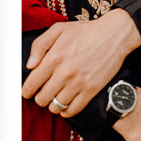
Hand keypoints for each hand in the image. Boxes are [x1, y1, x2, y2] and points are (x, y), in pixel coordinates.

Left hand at [21, 9, 140, 117]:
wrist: (114, 35)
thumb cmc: (85, 31)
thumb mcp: (58, 29)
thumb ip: (39, 45)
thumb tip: (29, 65)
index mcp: (54, 57)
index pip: (32, 83)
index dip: (26, 91)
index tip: (27, 92)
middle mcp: (65, 73)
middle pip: (42, 98)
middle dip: (39, 98)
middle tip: (42, 94)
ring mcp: (79, 83)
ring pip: (56, 106)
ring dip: (52, 105)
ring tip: (54, 98)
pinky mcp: (92, 90)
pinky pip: (73, 110)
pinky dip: (66, 111)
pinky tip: (65, 105)